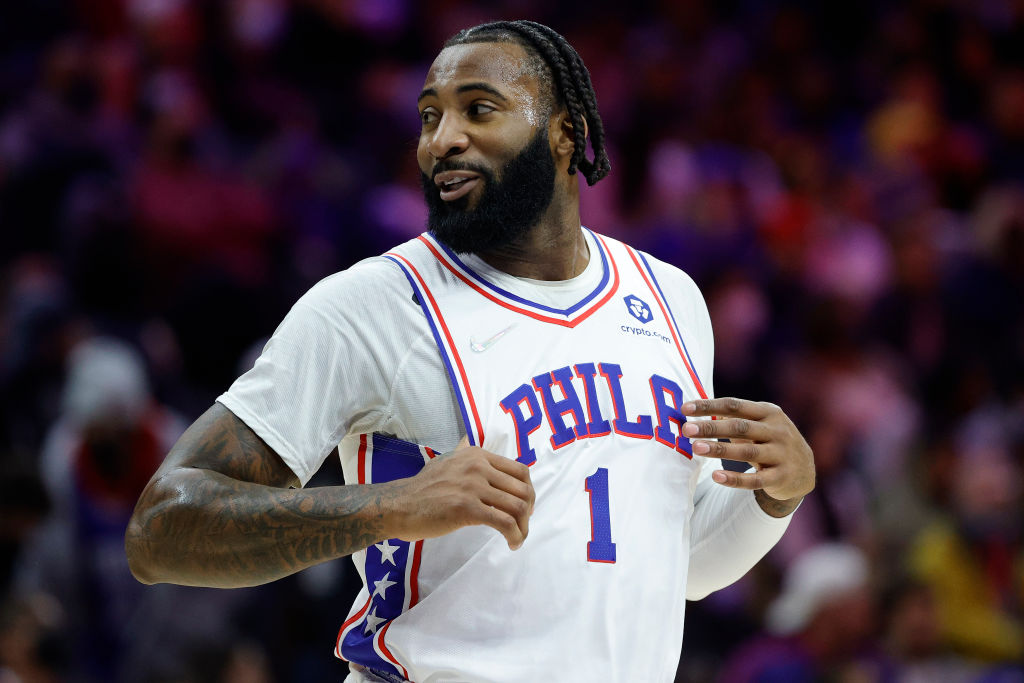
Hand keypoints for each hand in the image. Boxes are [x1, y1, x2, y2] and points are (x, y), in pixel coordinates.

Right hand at [387, 438, 534, 549]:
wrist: (399, 505)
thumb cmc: (422, 488)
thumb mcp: (446, 461)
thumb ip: (463, 455)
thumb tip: (469, 443)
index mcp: (477, 455)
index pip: (519, 470)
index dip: (528, 490)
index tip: (524, 507)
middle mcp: (478, 466)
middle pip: (523, 489)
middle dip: (529, 512)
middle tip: (522, 526)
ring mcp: (473, 486)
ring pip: (517, 507)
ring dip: (523, 528)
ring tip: (518, 539)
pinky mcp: (467, 508)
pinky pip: (503, 523)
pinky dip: (515, 536)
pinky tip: (511, 544)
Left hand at [681, 398, 814, 515]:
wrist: (805, 470)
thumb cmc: (771, 441)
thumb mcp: (759, 424)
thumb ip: (733, 418)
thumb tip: (695, 410)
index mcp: (769, 412)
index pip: (735, 405)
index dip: (709, 405)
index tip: (685, 408)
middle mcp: (777, 431)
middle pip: (740, 427)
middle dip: (711, 427)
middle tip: (686, 429)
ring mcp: (781, 454)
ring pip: (747, 451)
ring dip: (720, 449)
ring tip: (696, 448)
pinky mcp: (781, 477)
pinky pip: (755, 480)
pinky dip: (735, 479)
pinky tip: (716, 477)